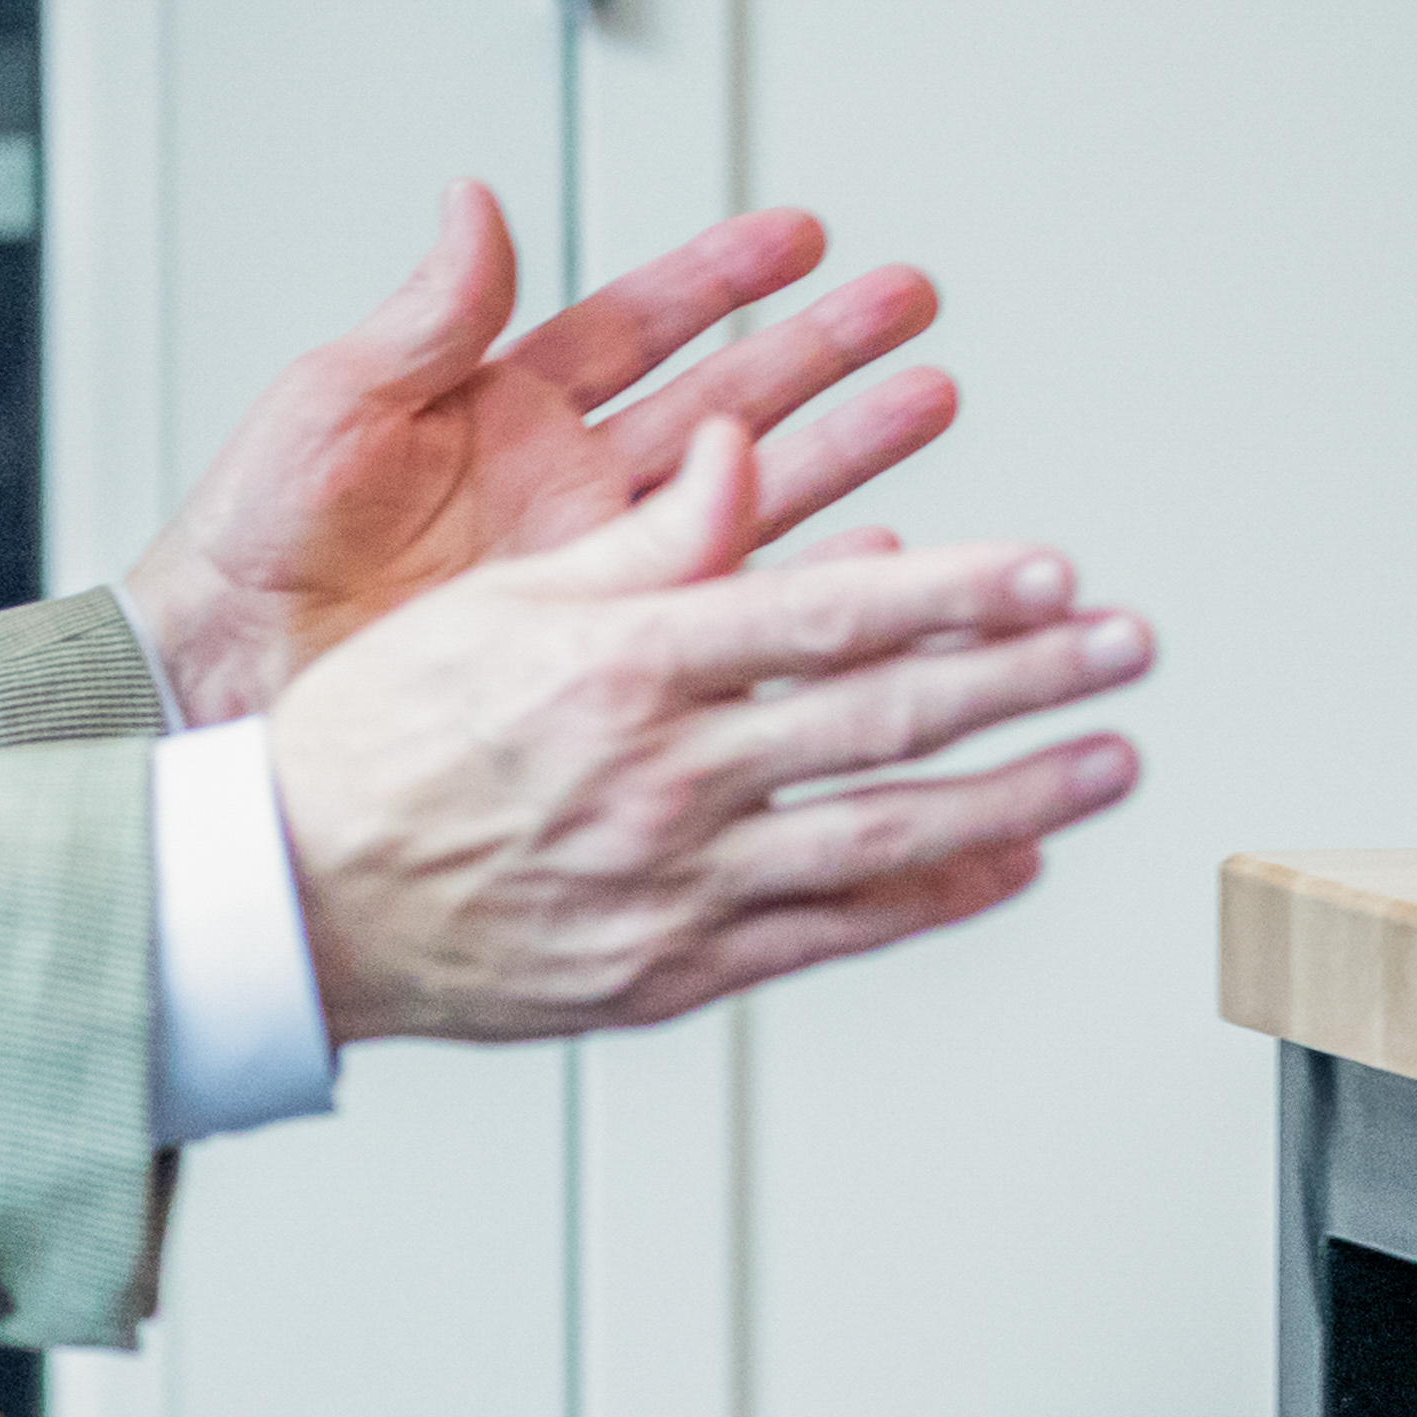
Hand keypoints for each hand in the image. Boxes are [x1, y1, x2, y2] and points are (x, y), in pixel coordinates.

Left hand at [127, 182, 961, 720]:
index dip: (721, 275)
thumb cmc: (254, 548)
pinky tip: (875, 557)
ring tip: (930, 398)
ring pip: (752, 493)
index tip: (801, 234)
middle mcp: (568, 484)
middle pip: (729, 397)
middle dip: (825, 347)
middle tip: (911, 303)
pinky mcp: (605, 648)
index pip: (641, 321)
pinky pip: (727, 608)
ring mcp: (596, 569)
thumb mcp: (335, 404)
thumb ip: (427, 313)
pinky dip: (803, 583)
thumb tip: (471, 199)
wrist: (227, 684)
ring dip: (843, 446)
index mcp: (506, 409)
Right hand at [267, 429, 1155, 1042]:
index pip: (832, 616)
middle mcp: (664, 777)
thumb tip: (745, 446)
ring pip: (885, 834)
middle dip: (1029, 678)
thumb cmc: (380, 740)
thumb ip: (648, 534)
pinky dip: (934, 898)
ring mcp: (675, 882)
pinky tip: (1011, 862)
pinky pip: (832, 933)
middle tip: (1130, 648)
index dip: (961, 591)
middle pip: (887, 719)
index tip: (1055, 570)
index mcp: (624, 668)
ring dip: (1019, 793)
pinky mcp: (671, 969)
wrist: (286, 901)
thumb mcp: (503, 601)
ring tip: (1114, 759)